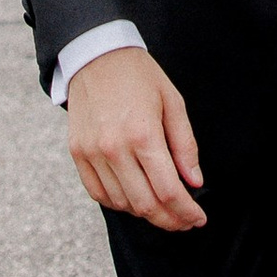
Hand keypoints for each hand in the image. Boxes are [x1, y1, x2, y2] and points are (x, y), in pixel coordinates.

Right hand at [67, 46, 205, 230]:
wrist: (95, 55)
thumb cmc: (139, 76)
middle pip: (145, 205)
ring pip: (122, 203)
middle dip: (170, 220)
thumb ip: (185, 145)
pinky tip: (135, 198)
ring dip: (146, 213)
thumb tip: (194, 182)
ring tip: (163, 208)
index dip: (186, 212)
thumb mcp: (173, 102)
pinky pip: (98, 193)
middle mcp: (114, 148)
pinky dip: (119, 203)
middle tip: (185, 221)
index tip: (198, 218)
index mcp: (143, 134)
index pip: (168, 191)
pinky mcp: (77, 154)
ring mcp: (91, 153)